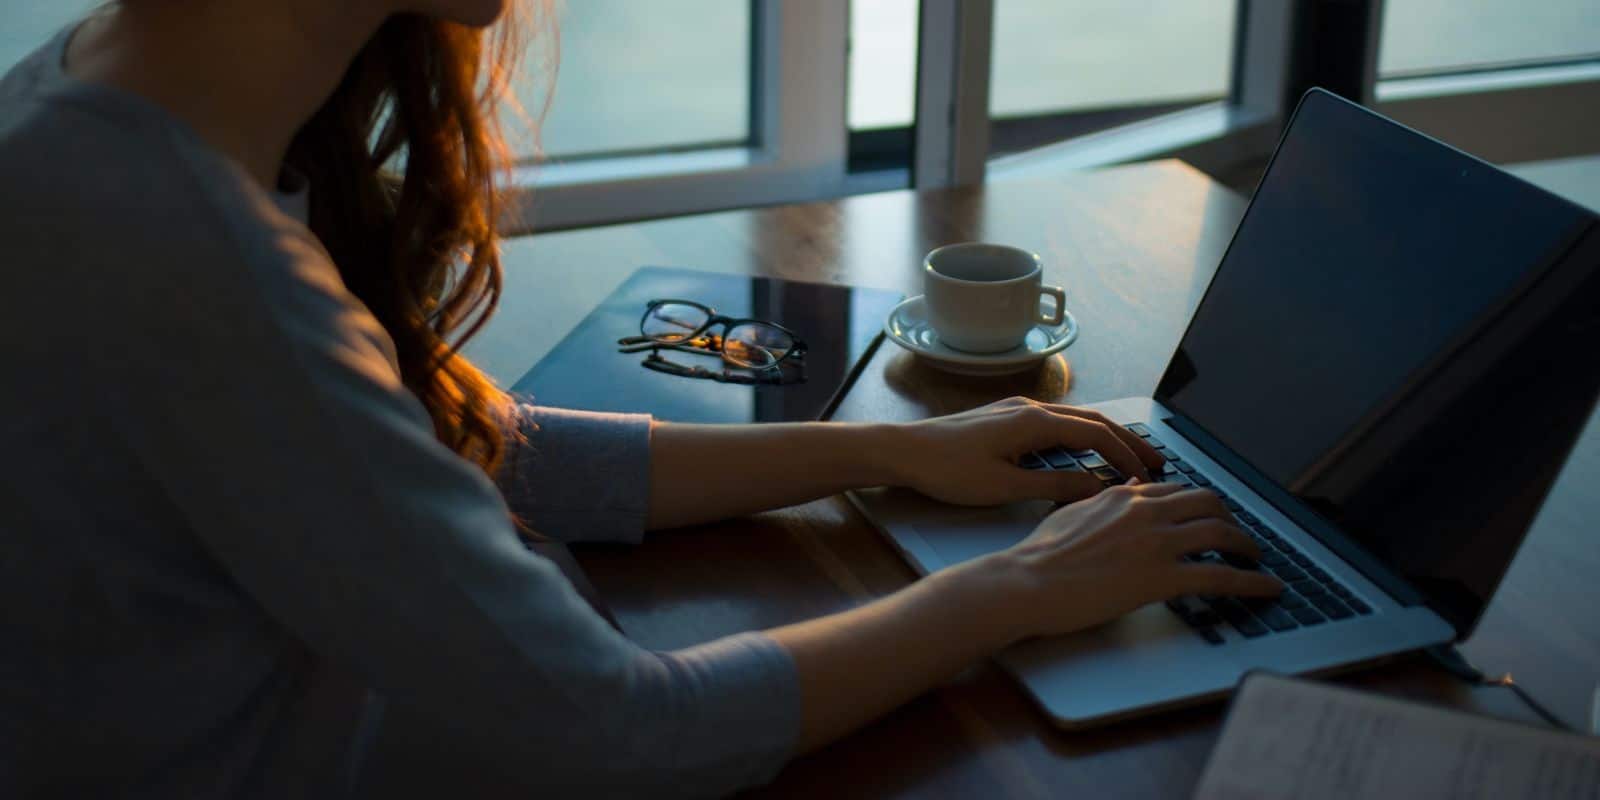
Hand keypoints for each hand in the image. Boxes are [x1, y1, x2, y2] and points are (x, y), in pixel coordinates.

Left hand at [893, 397, 1164, 505]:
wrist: (903, 450)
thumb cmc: (947, 470)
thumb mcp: (1004, 487)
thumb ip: (1054, 487)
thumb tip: (1097, 488)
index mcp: (1034, 422)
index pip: (1096, 434)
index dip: (1126, 455)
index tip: (1148, 477)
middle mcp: (1030, 408)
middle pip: (1093, 420)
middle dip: (1128, 440)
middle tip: (1157, 461)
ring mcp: (1017, 410)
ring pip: (1075, 419)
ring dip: (1105, 437)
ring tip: (1128, 457)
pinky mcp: (1005, 418)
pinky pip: (1056, 422)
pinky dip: (1081, 436)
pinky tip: (1084, 453)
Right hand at [974, 481, 1281, 642]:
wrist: (1027, 582)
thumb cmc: (1039, 555)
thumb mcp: (1072, 513)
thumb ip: (1104, 500)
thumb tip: (1127, 488)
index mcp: (1124, 497)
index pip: (1177, 490)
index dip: (1200, 504)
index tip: (1209, 516)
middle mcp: (1146, 511)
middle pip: (1208, 503)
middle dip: (1231, 518)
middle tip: (1238, 536)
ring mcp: (1157, 543)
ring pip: (1222, 533)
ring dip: (1248, 547)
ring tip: (1257, 560)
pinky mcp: (1163, 577)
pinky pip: (1221, 576)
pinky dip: (1253, 582)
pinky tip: (1268, 589)